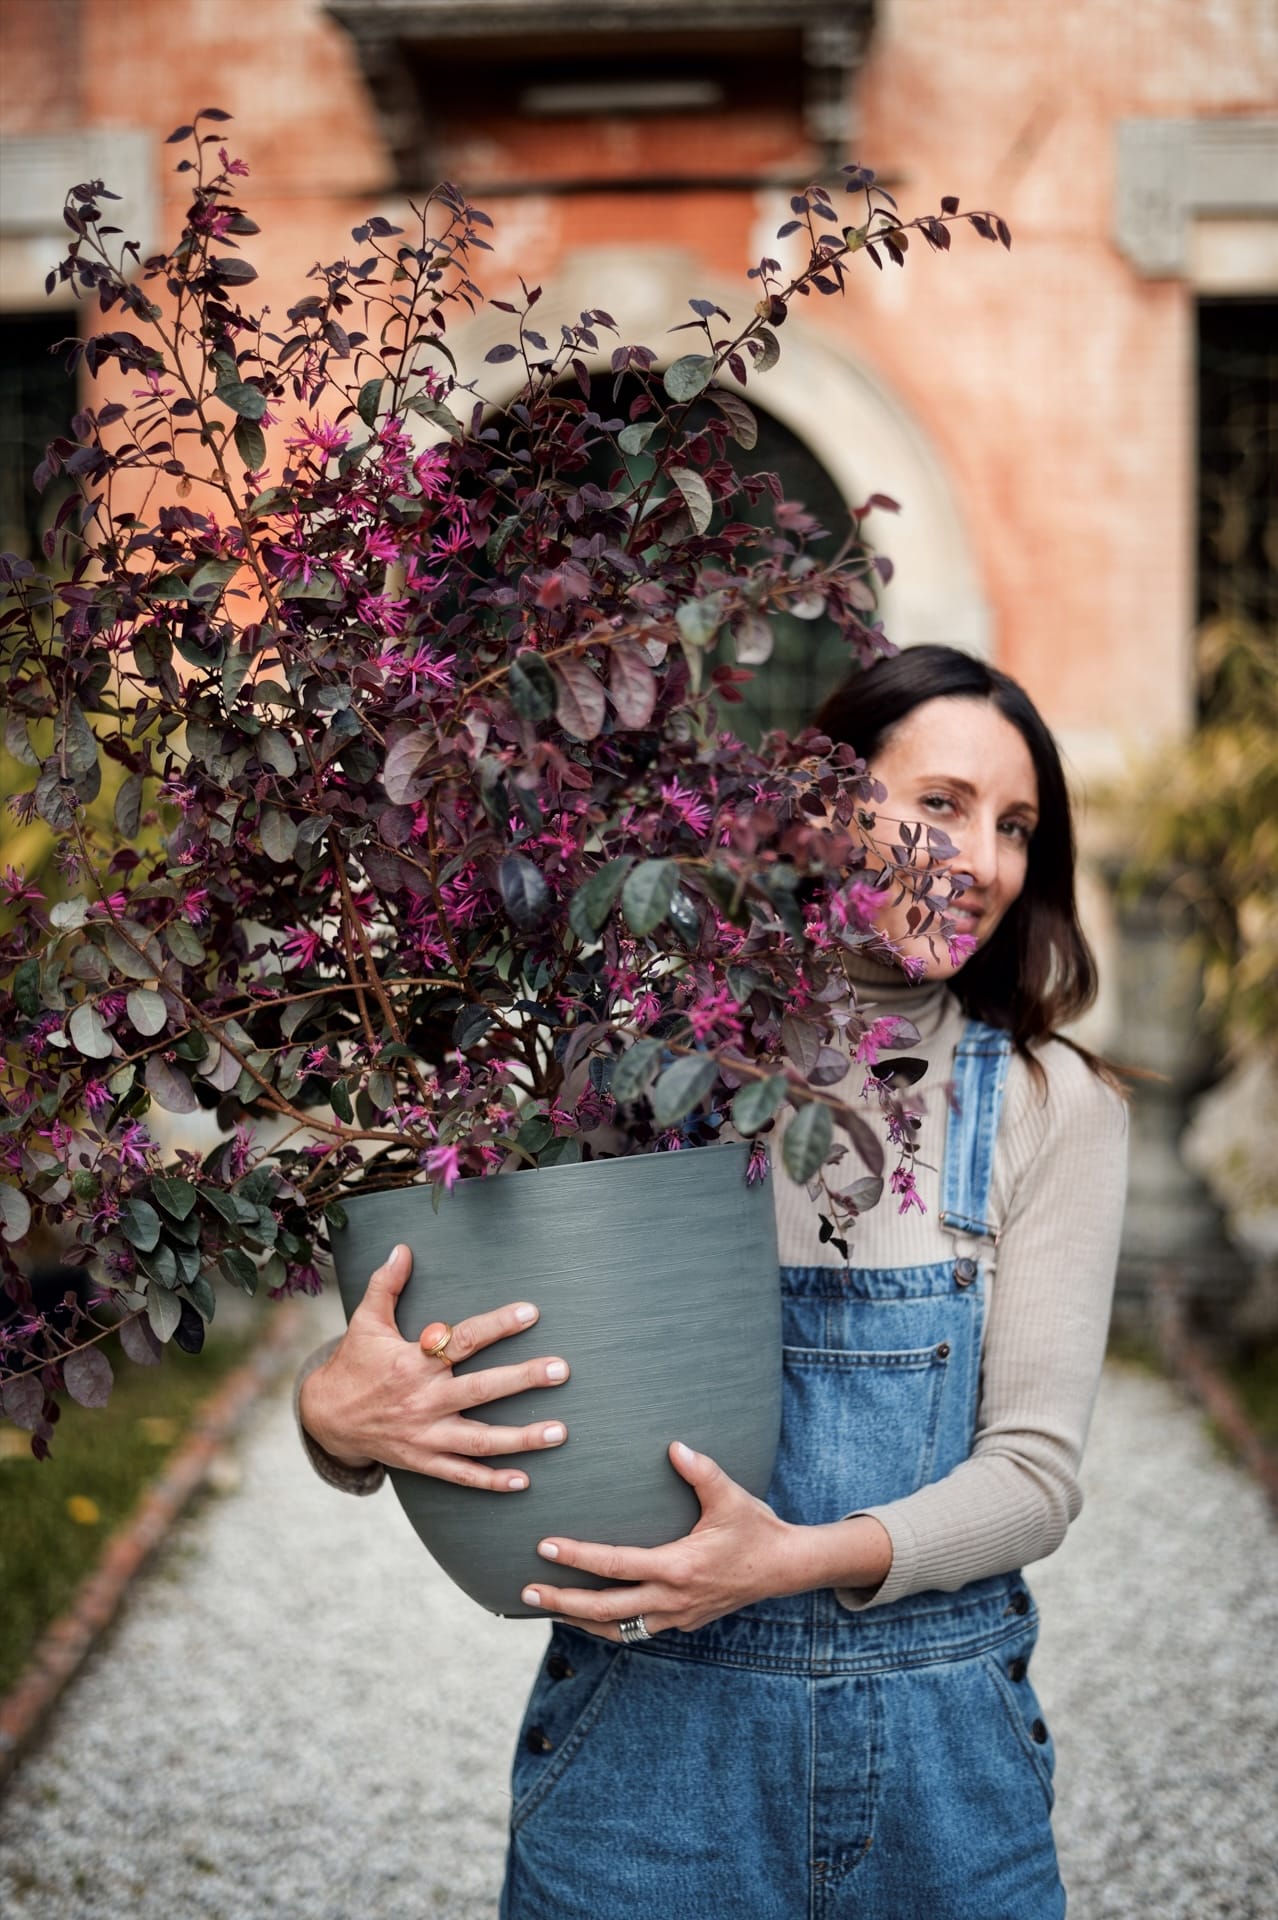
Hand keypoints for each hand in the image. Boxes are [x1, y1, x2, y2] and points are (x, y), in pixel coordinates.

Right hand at [298, 1243, 570, 1489]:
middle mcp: (422, 1400)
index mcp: (412, 1363)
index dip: (498, 1325)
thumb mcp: (365, 1322)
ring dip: (522, 1438)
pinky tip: (524, 1480)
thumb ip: (386, 1285)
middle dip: (523, 1380)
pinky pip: (461, 1475)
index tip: (531, 1312)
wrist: (326, 1418)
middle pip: (480, 1390)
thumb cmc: (354, 1364)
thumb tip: (402, 1248)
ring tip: (560, 1431)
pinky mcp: (423, 1461)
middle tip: (560, 1370)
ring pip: (480, 1440)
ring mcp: (424, 1435)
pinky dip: (492, 1481)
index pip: (463, 1340)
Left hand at [519, 1441, 812, 1636]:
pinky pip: (637, 1631)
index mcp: (678, 1568)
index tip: (545, 1546)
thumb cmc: (756, 1529)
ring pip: (618, 1629)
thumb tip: (673, 1446)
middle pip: (605, 1609)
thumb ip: (701, 1471)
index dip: (577, 1557)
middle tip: (526, 1592)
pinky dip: (608, 1627)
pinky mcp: (683, 1622)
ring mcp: (678, 1616)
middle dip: (562, 1602)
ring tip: (547, 1609)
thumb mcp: (731, 1496)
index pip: (616, 1565)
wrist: (785, 1568)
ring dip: (580, 1620)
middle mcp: (673, 1599)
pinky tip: (590, 1617)